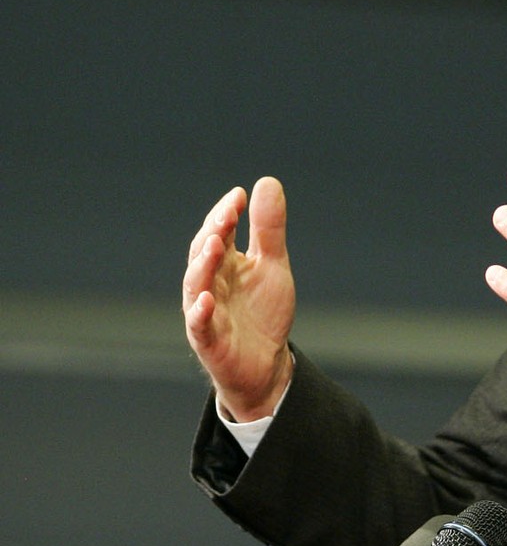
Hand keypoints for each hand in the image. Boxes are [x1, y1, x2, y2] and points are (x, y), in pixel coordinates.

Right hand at [182, 176, 294, 420]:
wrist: (266, 363)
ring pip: (196, 285)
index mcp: (223, 263)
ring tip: (215, 245)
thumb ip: (268, 229)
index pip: (218, 232)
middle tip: (228, 213)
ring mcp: (206, 312)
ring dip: (203, 265)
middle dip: (214, 233)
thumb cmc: (263, 311)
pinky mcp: (208, 341)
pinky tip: (207, 300)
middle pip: (203, 254)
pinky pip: (199, 326)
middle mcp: (209, 284)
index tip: (240, 195)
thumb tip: (266, 182)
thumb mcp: (272, 265)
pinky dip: (201, 313)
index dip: (226, 213)